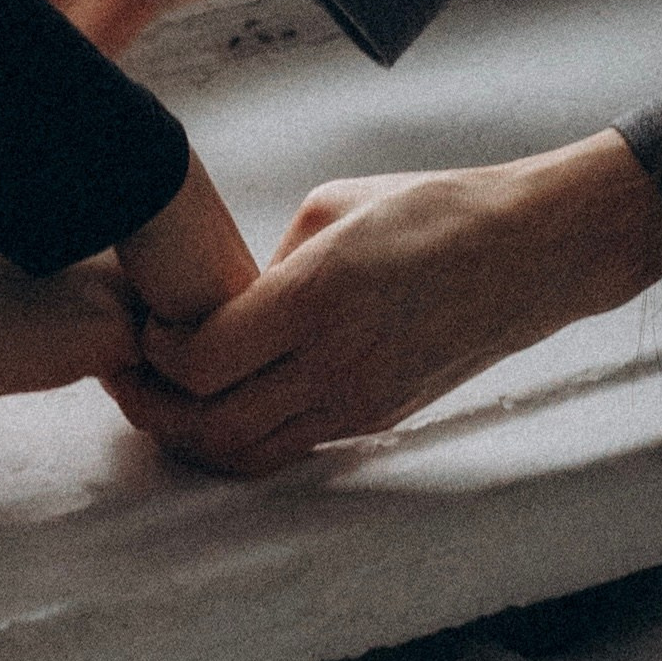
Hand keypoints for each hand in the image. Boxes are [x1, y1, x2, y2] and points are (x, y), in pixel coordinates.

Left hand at [109, 129, 661, 475]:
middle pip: (211, 427)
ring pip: (249, 455)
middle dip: (153, 410)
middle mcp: (336, 363)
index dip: (153, 355)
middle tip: (126, 380)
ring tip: (165, 403)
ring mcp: (362, 401)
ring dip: (193, 438)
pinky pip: (293, 447)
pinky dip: (246, 438)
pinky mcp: (382, 417)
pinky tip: (228, 403)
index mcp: (317, 298)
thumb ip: (269, 261)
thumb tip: (229, 302)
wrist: (535, 250)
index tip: (142, 329)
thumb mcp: (336, 205)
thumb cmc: (439, 209)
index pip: (200, 361)